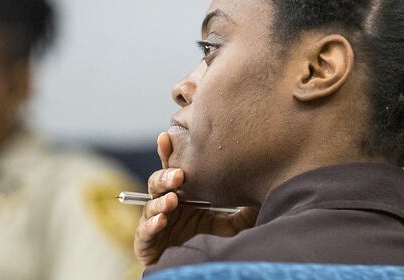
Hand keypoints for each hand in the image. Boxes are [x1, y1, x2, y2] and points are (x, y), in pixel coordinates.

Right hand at [134, 132, 257, 266]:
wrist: (186, 268)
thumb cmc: (200, 239)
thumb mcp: (222, 225)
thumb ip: (237, 215)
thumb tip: (259, 203)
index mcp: (179, 193)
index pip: (172, 168)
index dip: (167, 152)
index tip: (167, 136)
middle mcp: (164, 202)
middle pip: (158, 182)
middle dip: (166, 177)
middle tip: (179, 175)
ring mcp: (153, 220)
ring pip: (151, 204)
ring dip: (161, 201)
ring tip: (173, 199)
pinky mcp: (145, 241)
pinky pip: (145, 230)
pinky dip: (152, 224)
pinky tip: (162, 219)